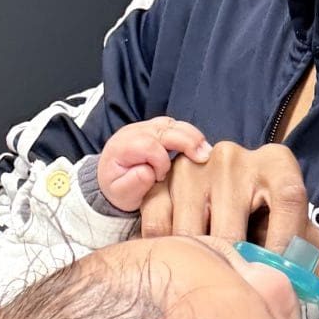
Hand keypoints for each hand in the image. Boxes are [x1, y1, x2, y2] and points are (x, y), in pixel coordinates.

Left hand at [96, 117, 212, 211]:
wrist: (112, 180)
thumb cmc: (118, 189)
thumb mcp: (120, 194)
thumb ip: (132, 184)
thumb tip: (148, 172)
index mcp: (123, 146)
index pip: (149, 145)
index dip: (161, 161)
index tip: (161, 178)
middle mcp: (135, 131)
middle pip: (165, 129)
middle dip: (187, 142)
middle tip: (205, 158)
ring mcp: (147, 127)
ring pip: (173, 124)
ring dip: (192, 136)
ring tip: (207, 152)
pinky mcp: (158, 128)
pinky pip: (177, 126)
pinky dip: (191, 135)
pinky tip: (200, 149)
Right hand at [139, 137, 318, 284]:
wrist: (223, 185)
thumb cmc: (266, 214)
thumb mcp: (292, 228)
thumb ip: (310, 252)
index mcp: (277, 164)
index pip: (289, 201)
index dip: (286, 244)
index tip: (276, 277)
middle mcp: (233, 157)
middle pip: (232, 228)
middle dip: (233, 269)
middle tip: (233, 296)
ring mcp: (194, 166)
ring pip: (192, 233)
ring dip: (196, 266)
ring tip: (206, 285)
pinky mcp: (163, 179)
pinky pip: (158, 226)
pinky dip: (166, 252)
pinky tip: (180, 265)